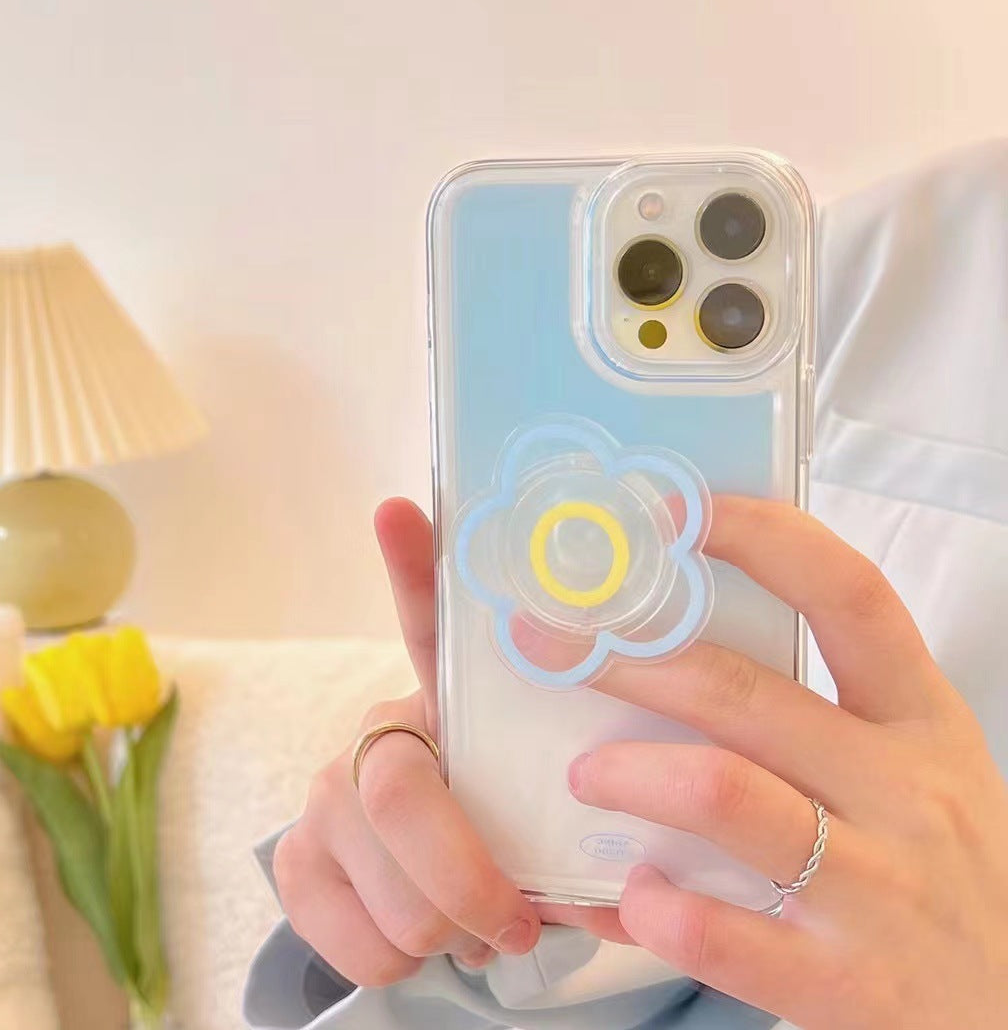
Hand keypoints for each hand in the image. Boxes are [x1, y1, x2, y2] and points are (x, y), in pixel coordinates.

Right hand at [272, 499, 620, 986]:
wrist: (437, 890)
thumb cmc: (507, 832)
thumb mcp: (548, 818)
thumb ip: (582, 845)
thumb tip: (622, 900)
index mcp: (451, 702)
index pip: (425, 621)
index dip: (411, 567)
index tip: (398, 509)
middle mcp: (380, 727)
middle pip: (404, 794)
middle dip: (468, 879)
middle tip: (516, 922)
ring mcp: (327, 791)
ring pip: (391, 887)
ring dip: (447, 932)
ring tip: (474, 923)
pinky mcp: (294, 857)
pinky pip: (353, 938)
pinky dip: (402, 961)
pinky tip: (421, 935)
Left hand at [566, 496, 1007, 1028]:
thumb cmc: (939, 875)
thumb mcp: (913, 773)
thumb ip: (820, 717)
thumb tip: (674, 662)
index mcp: (922, 720)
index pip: (846, 594)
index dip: (758, 537)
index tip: (674, 512)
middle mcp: (904, 790)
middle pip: (743, 693)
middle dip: (630, 661)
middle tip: (554, 648)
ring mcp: (876, 886)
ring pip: (719, 793)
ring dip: (627, 775)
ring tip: (584, 778)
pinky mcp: (843, 981)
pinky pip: (717, 932)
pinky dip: (652, 906)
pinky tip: (632, 892)